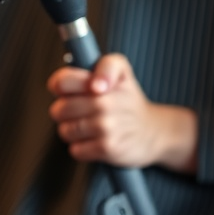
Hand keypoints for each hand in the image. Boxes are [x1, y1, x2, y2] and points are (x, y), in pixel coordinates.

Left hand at [48, 54, 196, 172]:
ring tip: (84, 125)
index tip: (67, 91)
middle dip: (63, 111)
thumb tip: (92, 82)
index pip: (63, 81)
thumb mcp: (121, 69)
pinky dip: (80, 148)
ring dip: (70, 130)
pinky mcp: (108, 149)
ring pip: (65, 130)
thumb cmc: (129, 100)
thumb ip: (102, 65)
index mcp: (104, 79)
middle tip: (77, 110)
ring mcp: (107, 127)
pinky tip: (92, 140)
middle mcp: (105, 103)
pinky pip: (76, 150)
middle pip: (60, 109)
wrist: (154, 132)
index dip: (59, 86)